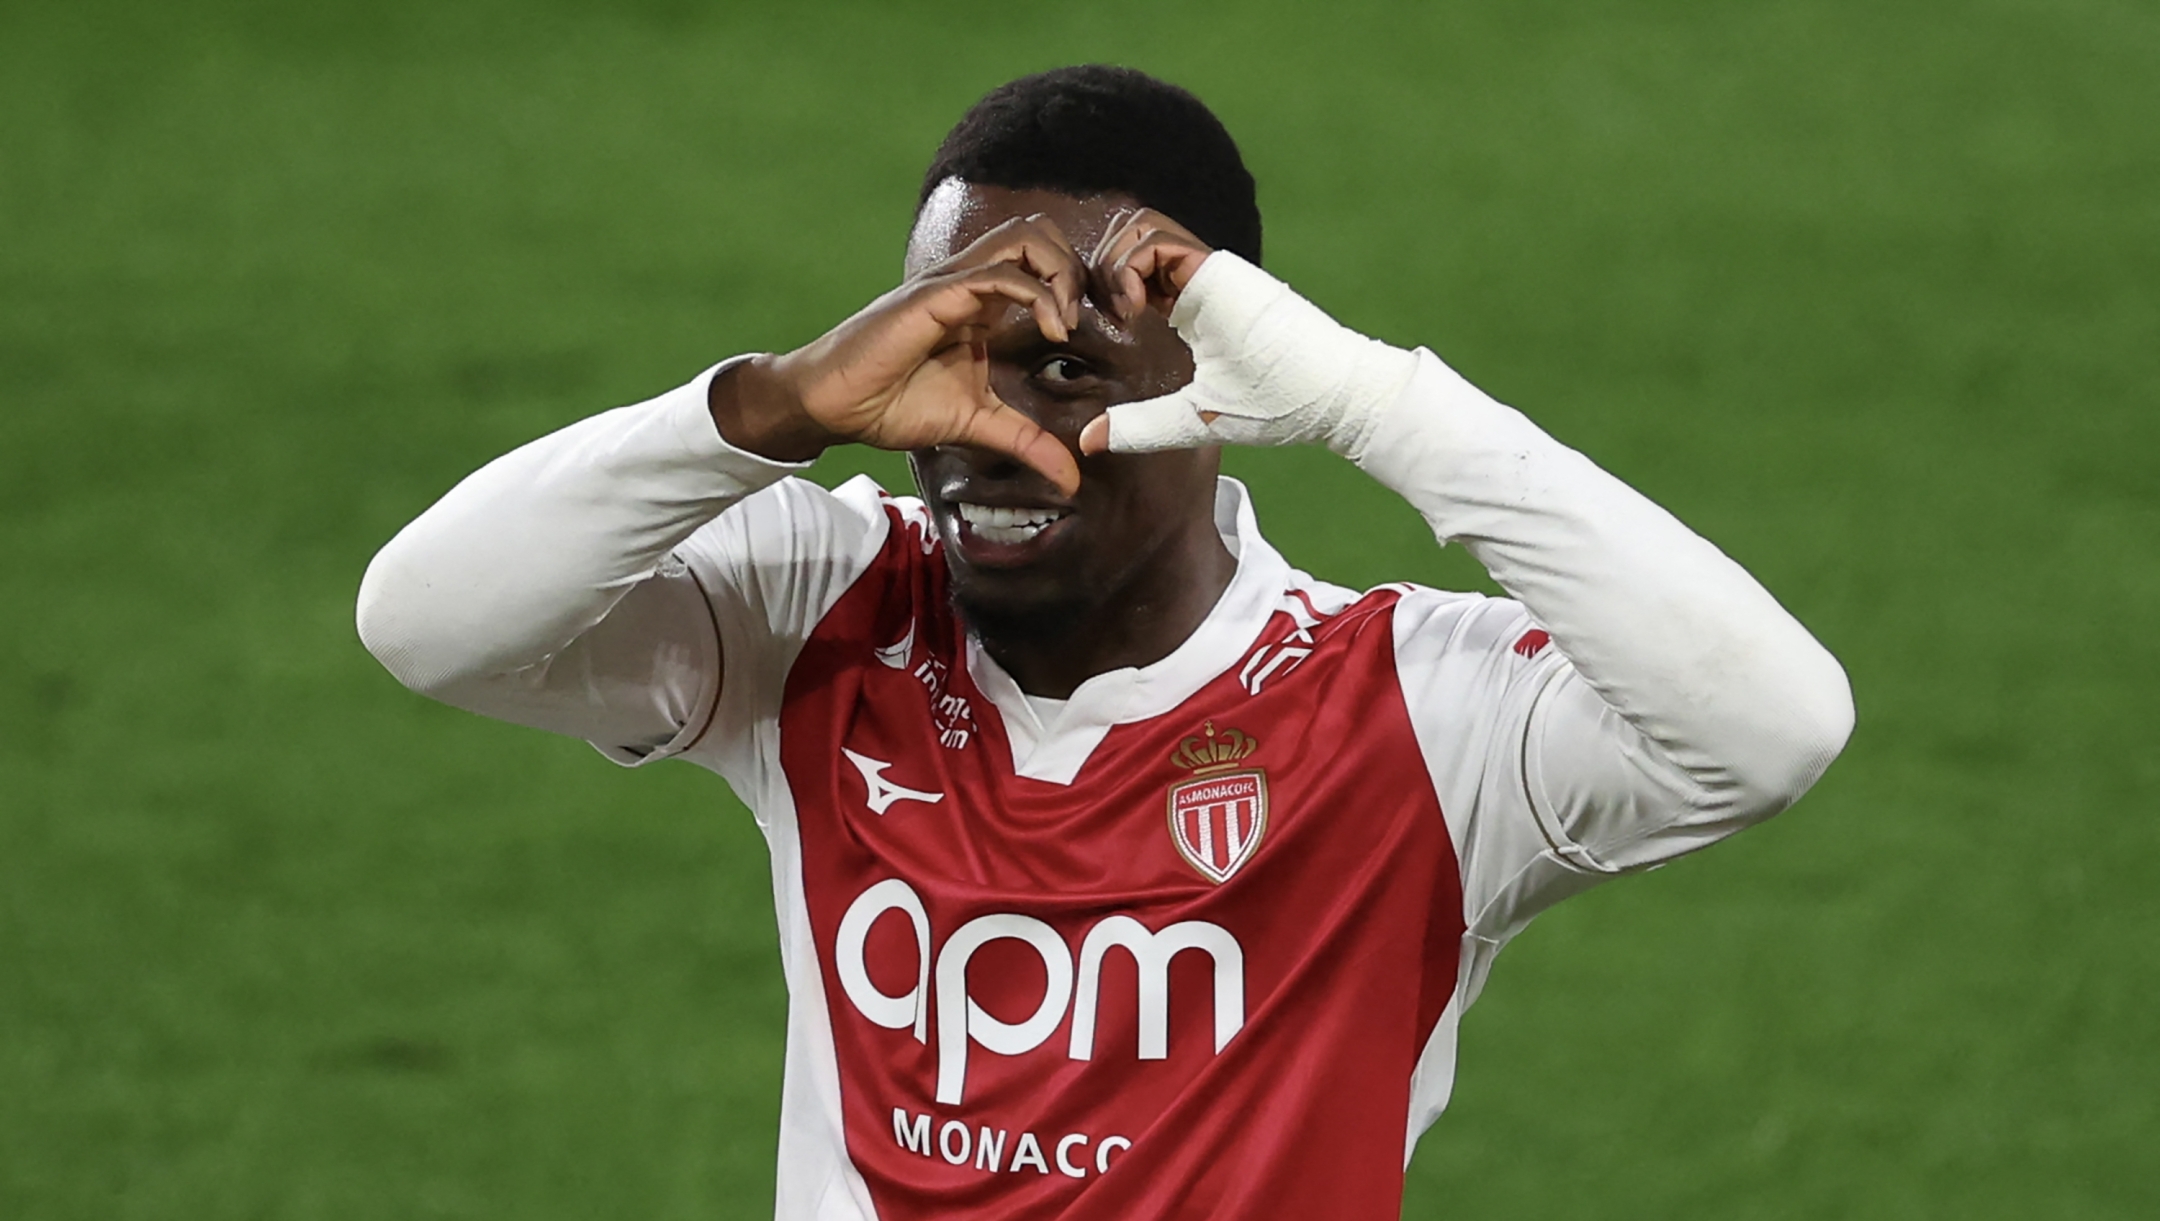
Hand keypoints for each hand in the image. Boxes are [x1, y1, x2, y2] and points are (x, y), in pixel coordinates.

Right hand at [712, 215, 1087, 492]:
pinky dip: (1035, 294)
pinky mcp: (934, 296)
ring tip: (1064, 323)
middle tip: (1082, 320)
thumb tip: (1071, 478)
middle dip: (1075, 267)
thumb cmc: (893, 404)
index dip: (1077, 286)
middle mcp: (970, 282)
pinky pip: (995, 274)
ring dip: (1060, 272)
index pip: (1042, 261)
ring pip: (1023, 237)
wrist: (835, 406)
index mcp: (983, 303)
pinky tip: (1049, 332)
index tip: (1094, 332)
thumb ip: (1027, 443)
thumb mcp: (978, 425)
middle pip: (1039, 232)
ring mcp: (952, 284)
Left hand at [1076, 217, 1418, 460]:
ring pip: (1137, 234)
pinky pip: (1155, 242)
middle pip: (1128, 246)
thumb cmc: (1272, 406)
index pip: (1133, 279)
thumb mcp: (1189, 420)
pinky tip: (1135, 307)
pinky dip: (1131, 267)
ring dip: (1113, 266)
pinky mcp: (1215, 267)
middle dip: (1098, 272)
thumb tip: (1089, 441)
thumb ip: (1141, 425)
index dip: (1105, 295)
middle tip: (1094, 312)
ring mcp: (1204, 272)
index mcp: (1188, 311)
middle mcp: (1192, 284)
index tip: (1097, 331)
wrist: (1326, 393)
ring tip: (1121, 310)